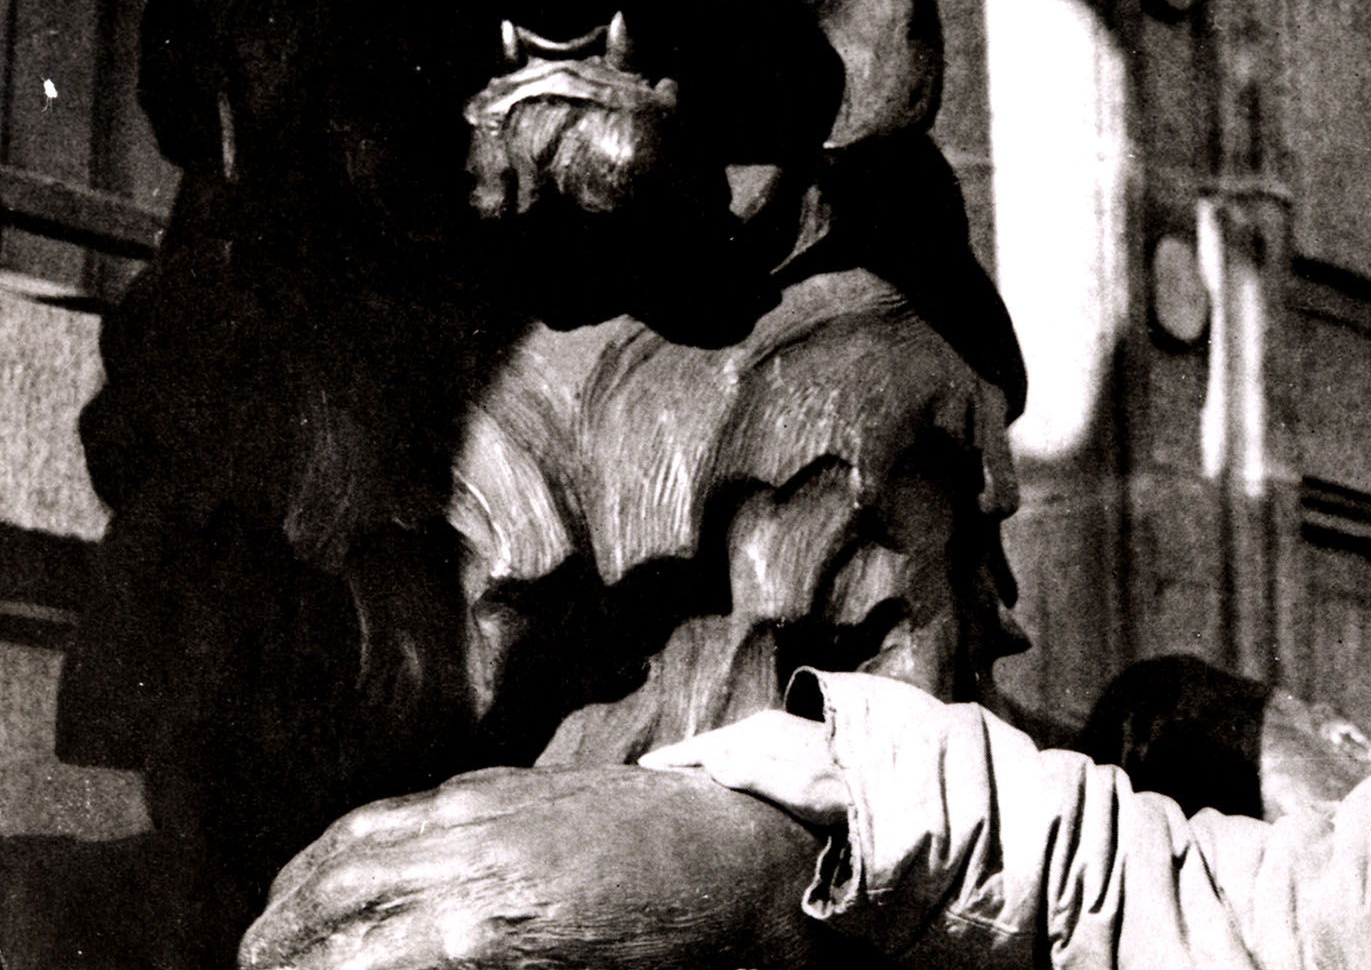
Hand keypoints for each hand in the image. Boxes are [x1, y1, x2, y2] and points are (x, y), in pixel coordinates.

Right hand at [238, 765, 843, 968]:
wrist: (755, 858)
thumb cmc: (681, 947)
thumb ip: (471, 961)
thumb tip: (403, 957)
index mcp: (485, 925)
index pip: (347, 957)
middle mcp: (475, 857)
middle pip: (334, 892)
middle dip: (278, 933)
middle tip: (248, 962)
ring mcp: (493, 810)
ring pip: (361, 838)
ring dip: (303, 882)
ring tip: (271, 922)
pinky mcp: (515, 784)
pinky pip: (408, 806)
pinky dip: (354, 835)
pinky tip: (338, 862)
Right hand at [638, 710, 849, 826]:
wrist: (886, 778)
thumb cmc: (842, 790)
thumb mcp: (799, 787)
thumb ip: (755, 772)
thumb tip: (710, 759)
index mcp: (762, 734)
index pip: (706, 747)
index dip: (675, 758)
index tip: (643, 768)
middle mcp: (767, 726)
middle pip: (714, 741)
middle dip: (683, 753)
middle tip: (652, 769)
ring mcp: (781, 731)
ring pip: (729, 742)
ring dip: (703, 754)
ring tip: (679, 769)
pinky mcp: (791, 742)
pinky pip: (743, 747)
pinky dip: (723, 756)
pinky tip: (723, 768)